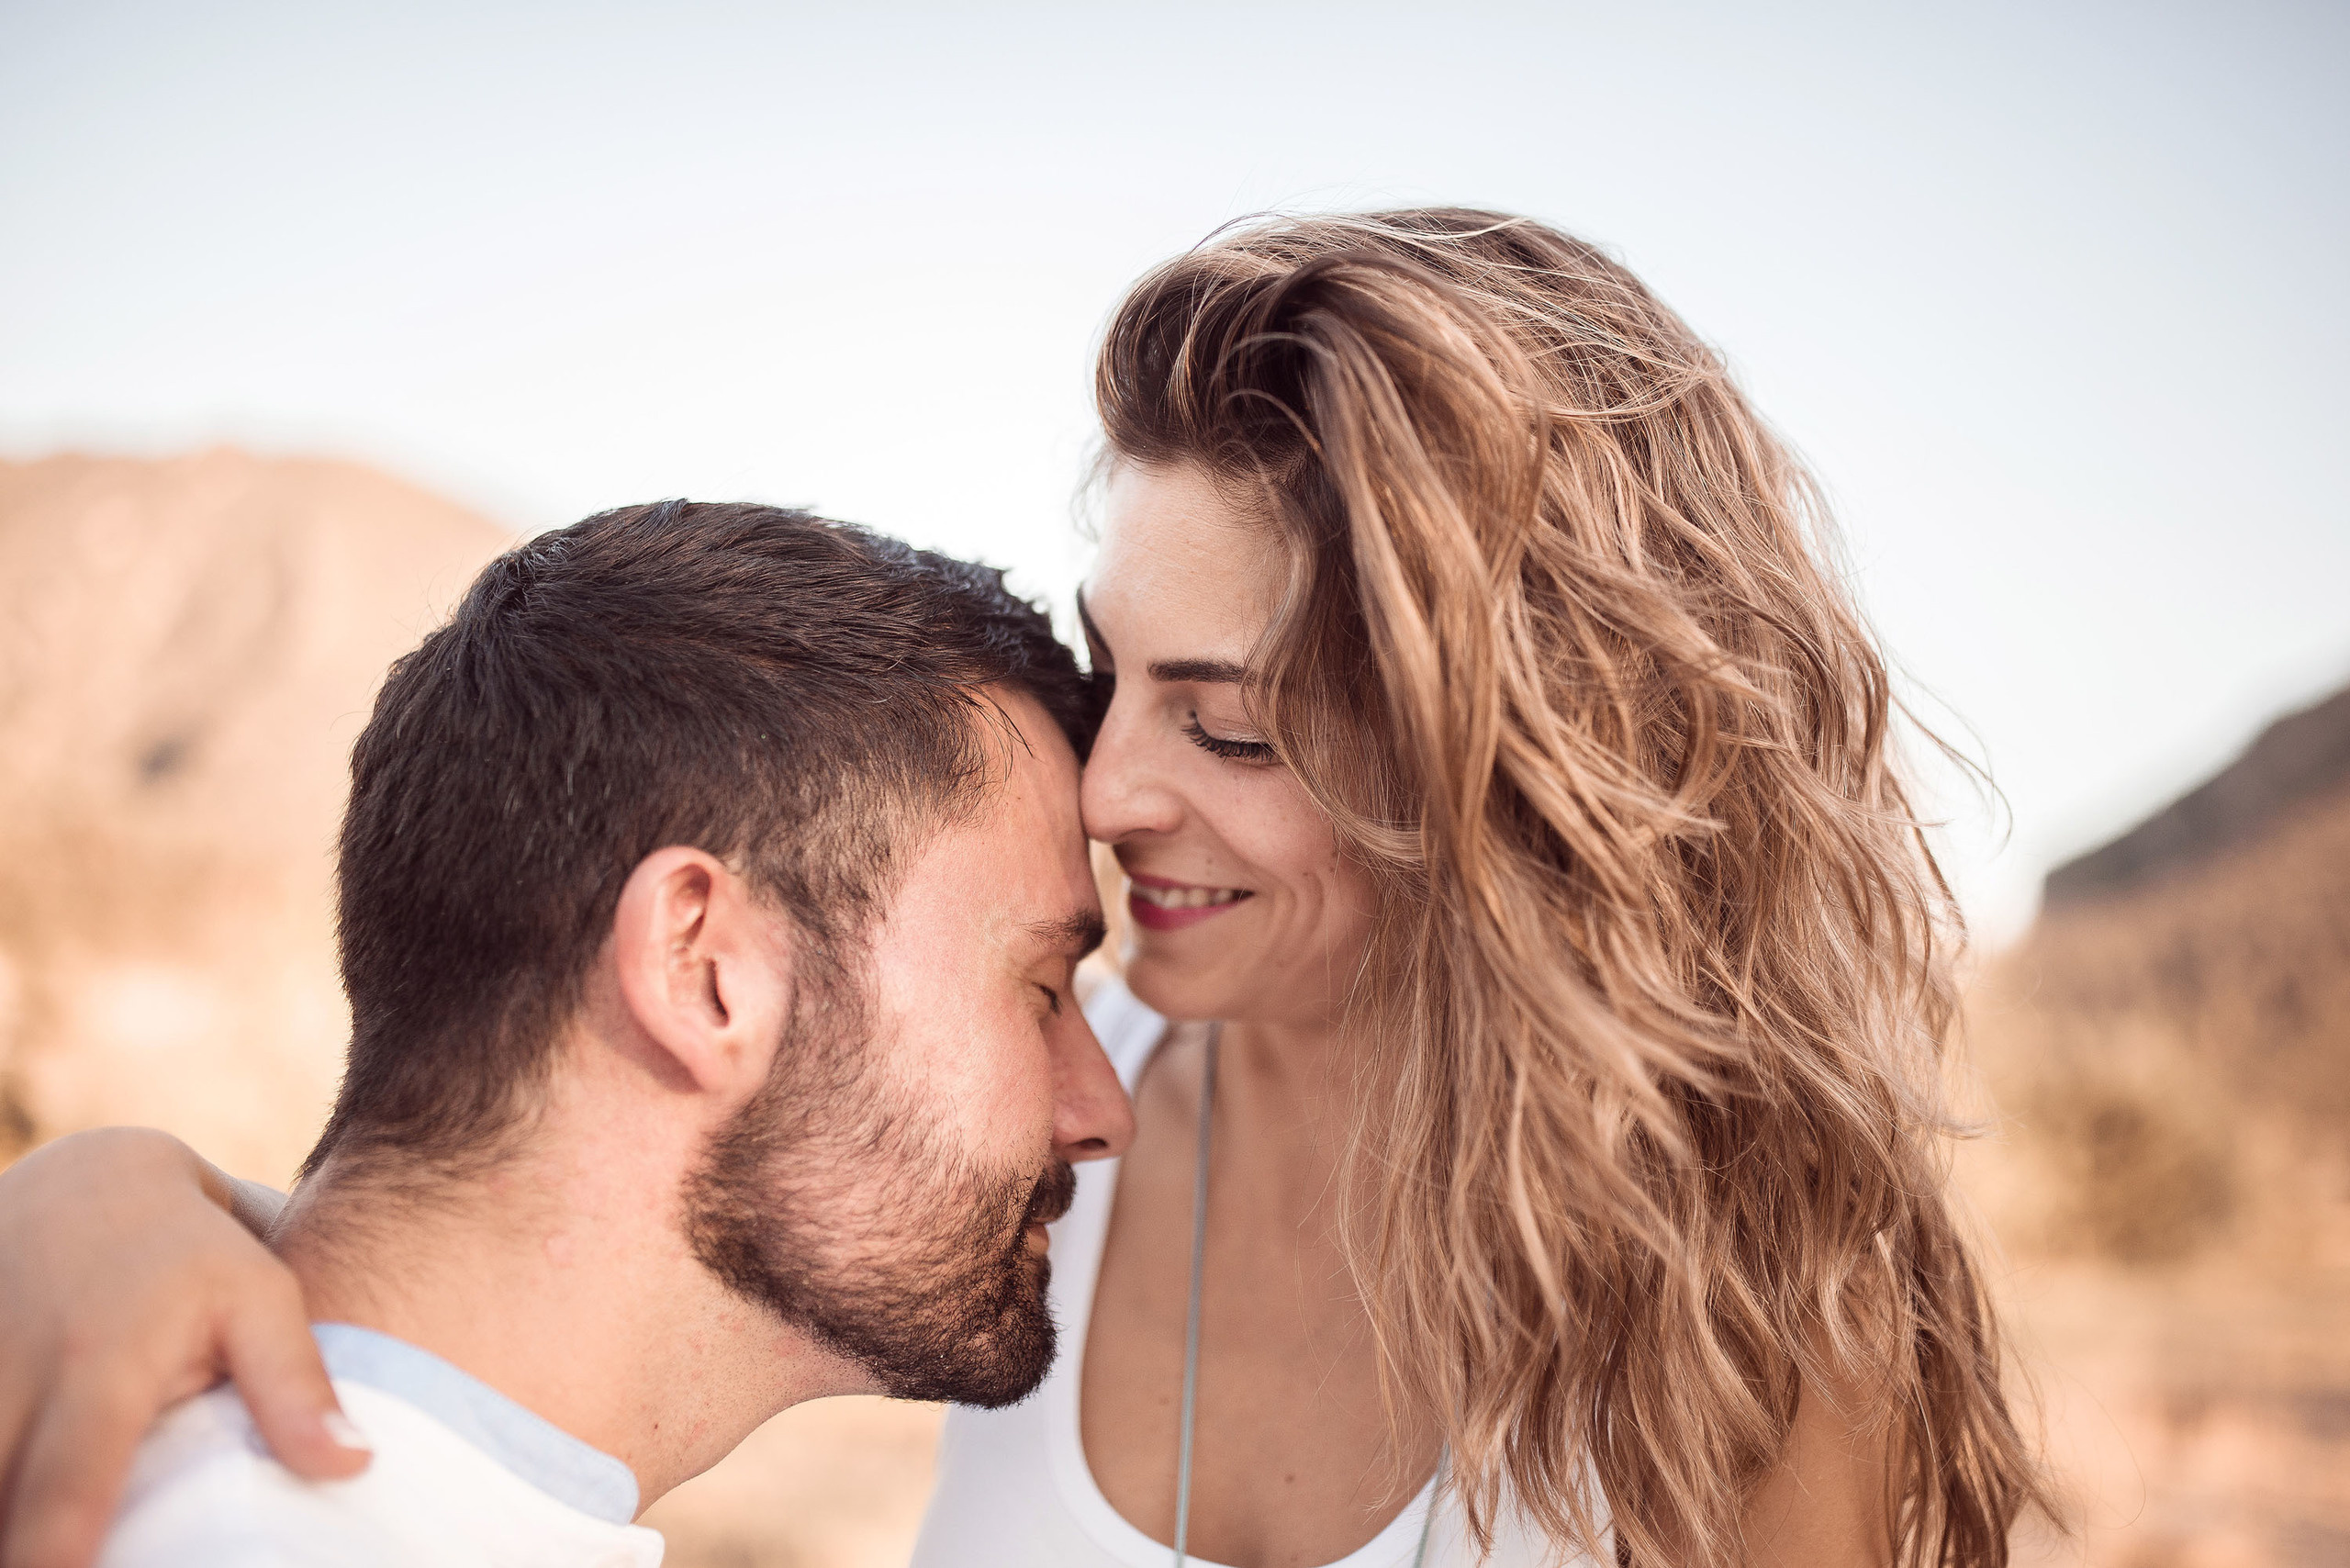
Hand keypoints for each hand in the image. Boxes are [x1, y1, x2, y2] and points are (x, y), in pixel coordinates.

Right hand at [0, 1129, 370, 1567]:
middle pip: (0, 1506)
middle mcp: (11, 1388)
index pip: (65, 1489)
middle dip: (27, 1551)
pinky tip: (32, 1512)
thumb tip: (354, 1466)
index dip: (52, 1557)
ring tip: (56, 1539)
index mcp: (97, 1370)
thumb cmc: (189, 1253)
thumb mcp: (257, 1297)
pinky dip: (2, 1491)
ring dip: (13, 1520)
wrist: (79, 1189)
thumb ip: (295, 1385)